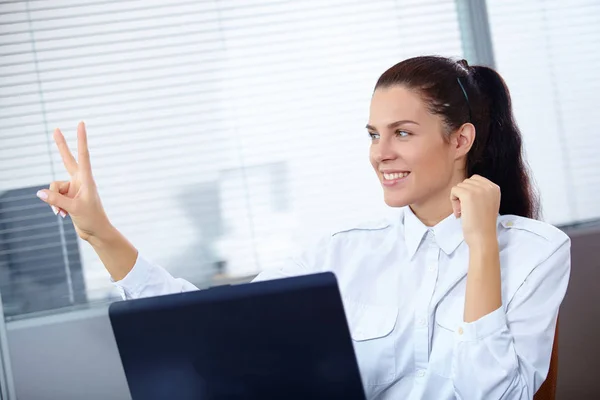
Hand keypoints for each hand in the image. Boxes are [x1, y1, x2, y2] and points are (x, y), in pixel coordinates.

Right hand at [36, 122, 111, 241]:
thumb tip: (39, 193)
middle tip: (56, 128)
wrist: (96, 231)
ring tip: (64, 212)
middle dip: (61, 145)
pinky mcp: (68, 196)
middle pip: (67, 159)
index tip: (81, 123)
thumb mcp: (73, 209)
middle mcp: (80, 180)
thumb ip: (56, 200)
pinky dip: (55, 205)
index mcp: (86, 179)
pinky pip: (53, 196)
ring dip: (54, 200)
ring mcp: (73, 187)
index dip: (81, 139)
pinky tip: (62, 215)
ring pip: (54, 186)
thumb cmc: (91, 219)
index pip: (83, 155)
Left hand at [450, 175, 500, 247]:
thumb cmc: (482, 224)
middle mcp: (488, 186)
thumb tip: (465, 185)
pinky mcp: (467, 195)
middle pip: (466, 182)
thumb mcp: (488, 203)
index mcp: (495, 188)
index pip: (475, 179)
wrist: (483, 237)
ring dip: (458, 199)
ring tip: (463, 212)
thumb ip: (482, 193)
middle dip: (463, 195)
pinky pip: (454, 190)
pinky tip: (459, 212)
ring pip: (459, 186)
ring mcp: (478, 189)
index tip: (472, 205)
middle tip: (466, 210)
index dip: (469, 191)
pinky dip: (453, 201)